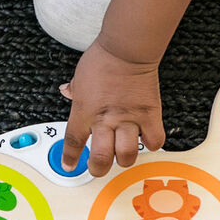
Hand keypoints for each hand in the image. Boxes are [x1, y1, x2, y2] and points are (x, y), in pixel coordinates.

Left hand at [60, 39, 166, 176]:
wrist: (127, 50)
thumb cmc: (102, 59)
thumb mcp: (79, 75)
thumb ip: (73, 89)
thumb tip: (66, 91)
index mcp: (84, 110)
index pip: (74, 142)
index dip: (70, 158)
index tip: (70, 166)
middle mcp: (105, 119)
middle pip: (101, 158)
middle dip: (97, 169)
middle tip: (98, 167)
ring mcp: (129, 118)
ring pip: (126, 155)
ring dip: (123, 159)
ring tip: (121, 153)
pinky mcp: (149, 114)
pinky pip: (153, 140)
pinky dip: (150, 143)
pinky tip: (145, 138)